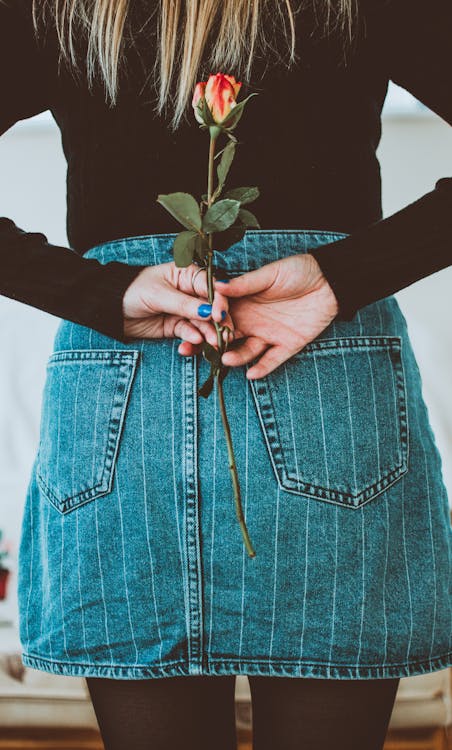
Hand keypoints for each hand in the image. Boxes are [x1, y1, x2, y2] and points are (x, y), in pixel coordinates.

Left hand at [122, 261, 233, 344]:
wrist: (112, 310)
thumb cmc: (133, 291)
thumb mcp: (159, 295)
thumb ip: (185, 304)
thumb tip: (210, 312)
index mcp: (188, 275)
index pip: (211, 287)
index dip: (219, 301)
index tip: (220, 315)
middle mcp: (191, 292)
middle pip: (212, 308)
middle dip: (218, 322)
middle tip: (222, 336)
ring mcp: (185, 311)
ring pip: (203, 324)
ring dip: (208, 334)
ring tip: (212, 344)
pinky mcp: (177, 326)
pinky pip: (190, 334)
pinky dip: (192, 340)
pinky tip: (192, 343)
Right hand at [177, 253, 338, 377]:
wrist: (330, 280)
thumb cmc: (298, 271)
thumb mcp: (270, 274)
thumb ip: (245, 284)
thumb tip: (217, 286)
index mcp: (243, 303)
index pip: (221, 315)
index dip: (210, 320)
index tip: (201, 323)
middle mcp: (252, 321)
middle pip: (228, 337)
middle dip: (213, 344)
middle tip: (202, 348)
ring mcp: (269, 335)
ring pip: (247, 351)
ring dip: (237, 356)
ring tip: (226, 359)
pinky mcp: (288, 345)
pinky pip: (272, 360)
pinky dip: (263, 367)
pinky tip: (252, 373)